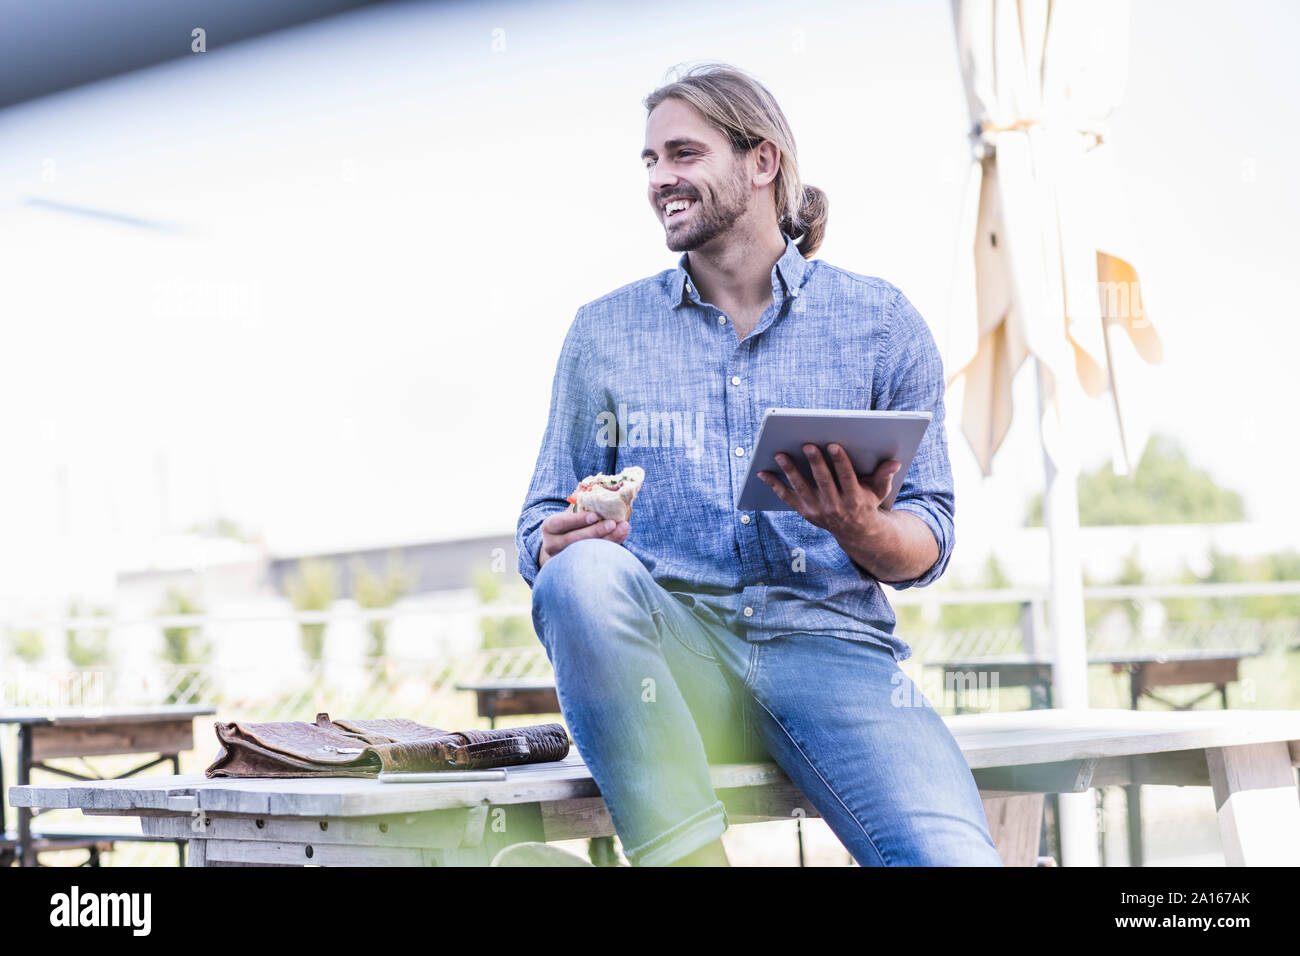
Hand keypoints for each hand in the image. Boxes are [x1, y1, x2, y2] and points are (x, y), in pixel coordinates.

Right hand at [538, 509, 630, 568]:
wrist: (561, 544)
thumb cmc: (570, 523)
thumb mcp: (570, 511)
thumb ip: (582, 502)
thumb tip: (601, 486)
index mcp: (549, 527)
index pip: (561, 523)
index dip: (578, 520)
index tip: (594, 515)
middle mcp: (552, 544)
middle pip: (574, 540)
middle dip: (595, 532)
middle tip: (613, 523)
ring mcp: (563, 558)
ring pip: (586, 552)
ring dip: (607, 540)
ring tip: (624, 529)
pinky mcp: (576, 567)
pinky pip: (595, 559)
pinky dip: (610, 548)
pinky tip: (621, 538)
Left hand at [757, 443, 900, 541]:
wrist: (856, 533)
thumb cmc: (867, 503)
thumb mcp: (879, 491)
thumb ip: (884, 476)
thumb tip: (894, 462)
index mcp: (855, 499)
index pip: (847, 477)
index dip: (840, 461)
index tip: (834, 445)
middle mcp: (835, 507)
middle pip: (823, 482)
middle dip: (815, 463)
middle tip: (807, 444)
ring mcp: (818, 511)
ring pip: (802, 488)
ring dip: (790, 471)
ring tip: (780, 454)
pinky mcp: (805, 512)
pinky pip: (786, 498)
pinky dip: (774, 485)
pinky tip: (763, 472)